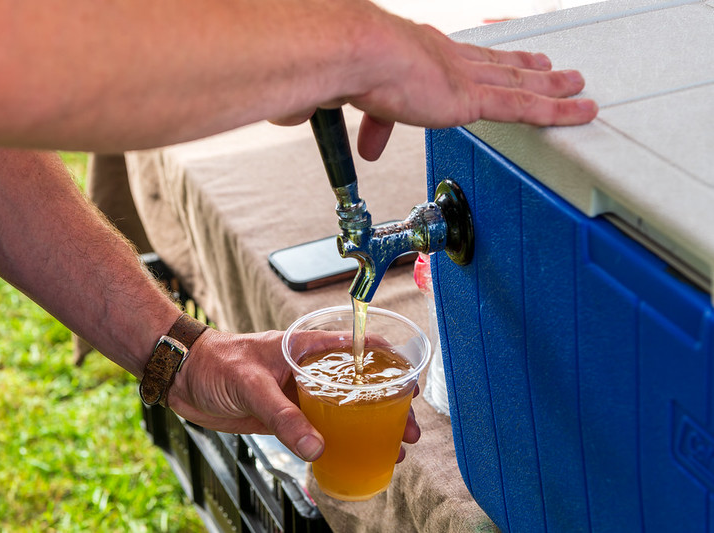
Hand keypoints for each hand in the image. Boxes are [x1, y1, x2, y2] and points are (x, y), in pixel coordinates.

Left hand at [166, 328, 421, 461]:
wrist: (183, 376)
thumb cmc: (215, 361)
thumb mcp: (251, 383)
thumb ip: (283, 415)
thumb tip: (317, 447)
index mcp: (307, 348)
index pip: (357, 349)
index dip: (388, 364)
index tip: (410, 383)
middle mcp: (308, 370)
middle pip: (359, 386)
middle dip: (389, 406)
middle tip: (409, 430)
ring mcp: (298, 395)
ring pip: (344, 411)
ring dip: (370, 429)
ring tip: (395, 448)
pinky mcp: (285, 417)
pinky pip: (318, 431)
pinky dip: (339, 444)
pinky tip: (355, 457)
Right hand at [275, 19, 595, 160]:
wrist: (346, 52)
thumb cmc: (338, 65)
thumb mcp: (343, 97)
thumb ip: (341, 114)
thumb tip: (317, 128)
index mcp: (415, 55)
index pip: (453, 63)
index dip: (475, 64)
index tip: (487, 66)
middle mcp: (444, 59)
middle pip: (494, 64)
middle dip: (521, 67)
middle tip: (545, 67)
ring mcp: (461, 76)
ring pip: (518, 82)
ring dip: (549, 85)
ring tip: (574, 84)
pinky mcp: (472, 97)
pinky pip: (525, 106)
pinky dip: (555, 109)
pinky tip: (579, 109)